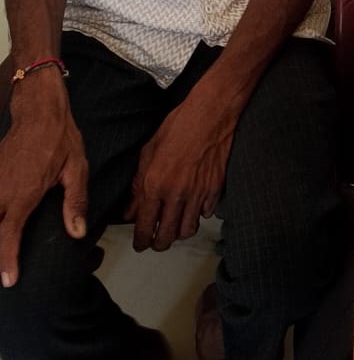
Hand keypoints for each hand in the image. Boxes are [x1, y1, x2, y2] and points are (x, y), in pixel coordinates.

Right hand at [0, 71, 87, 286]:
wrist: (38, 110)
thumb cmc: (61, 140)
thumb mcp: (76, 169)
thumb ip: (75, 202)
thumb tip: (78, 232)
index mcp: (24, 194)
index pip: (9, 235)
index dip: (7, 260)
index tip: (7, 280)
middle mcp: (1, 191)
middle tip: (2, 270)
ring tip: (2, 249)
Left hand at [126, 91, 237, 252]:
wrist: (210, 114)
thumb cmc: (177, 128)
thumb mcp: (148, 153)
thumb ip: (137, 186)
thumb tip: (130, 210)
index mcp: (155, 186)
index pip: (145, 227)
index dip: (141, 241)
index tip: (140, 245)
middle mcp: (176, 195)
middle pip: (168, 236)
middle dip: (159, 243)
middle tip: (156, 241)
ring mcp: (198, 193)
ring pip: (188, 230)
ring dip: (180, 232)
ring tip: (175, 227)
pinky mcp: (216, 189)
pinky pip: (206, 213)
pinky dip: (199, 215)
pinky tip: (194, 207)